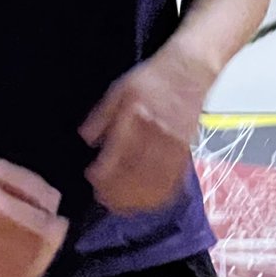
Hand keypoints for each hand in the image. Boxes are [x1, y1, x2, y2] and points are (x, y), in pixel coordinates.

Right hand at [0, 157, 67, 276]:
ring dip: (38, 264)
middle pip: (32, 253)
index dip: (56, 229)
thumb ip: (30, 185)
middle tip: (55, 236)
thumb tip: (55, 205)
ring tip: (43, 251)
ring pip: (17, 273)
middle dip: (51, 247)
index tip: (61, 222)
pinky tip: (25, 268)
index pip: (38, 228)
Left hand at [79, 51, 211, 214]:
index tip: (91, 178)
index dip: (103, 172)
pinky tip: (149, 202)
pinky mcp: (186, 150)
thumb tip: (86, 140)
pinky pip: (174, 179)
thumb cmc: (149, 78)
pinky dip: (161, 194)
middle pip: (135, 173)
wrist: (189, 70)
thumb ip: (101, 115)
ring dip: (137, 199)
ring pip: (154, 181)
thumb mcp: (118, 89)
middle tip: (103, 199)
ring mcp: (174, 144)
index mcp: (136, 115)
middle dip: (117, 191)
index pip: (117, 153)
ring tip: (122, 207)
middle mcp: (155, 133)